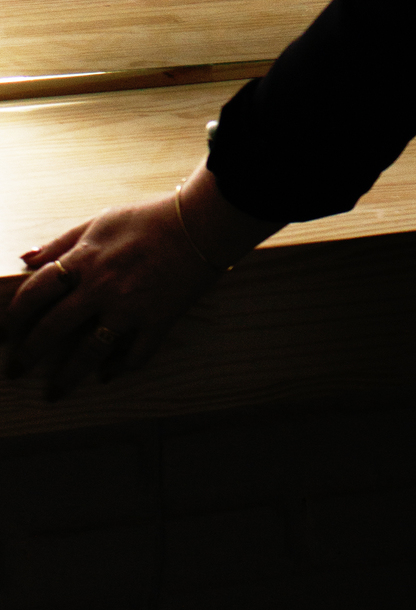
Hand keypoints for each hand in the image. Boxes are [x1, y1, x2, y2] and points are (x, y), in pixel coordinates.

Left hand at [0, 164, 278, 399]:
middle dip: (28, 354)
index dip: (16, 314)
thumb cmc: (150, 218)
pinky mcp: (158, 321)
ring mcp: (131, 308)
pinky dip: (118, 369)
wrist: (202, 223)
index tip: (7, 329)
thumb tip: (27, 258)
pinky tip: (106, 376)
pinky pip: (134, 356)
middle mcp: (103, 287)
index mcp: (86, 259)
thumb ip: (62, 241)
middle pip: (53, 329)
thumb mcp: (101, 220)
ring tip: (53, 392)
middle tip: (15, 370)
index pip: (36, 292)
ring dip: (66, 377)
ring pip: (89, 353)